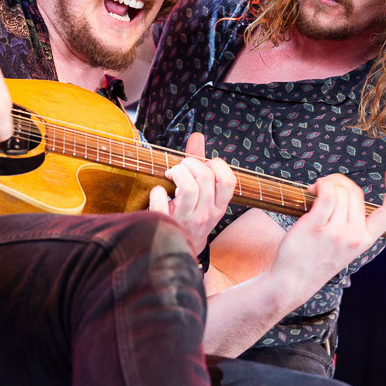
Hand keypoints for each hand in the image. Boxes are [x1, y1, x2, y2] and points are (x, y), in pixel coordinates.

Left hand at [148, 132, 235, 255]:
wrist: (178, 249)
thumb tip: (197, 136)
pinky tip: (157, 191)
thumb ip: (200, 164)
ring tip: (171, 175)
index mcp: (218, 207)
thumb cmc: (191, 216)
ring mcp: (186, 221)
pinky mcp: (166, 225)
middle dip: (190, 163)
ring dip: (176, 173)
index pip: (228, 181)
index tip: (203, 166)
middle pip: (205, 177)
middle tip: (181, 167)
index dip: (215, 165)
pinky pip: (161, 203)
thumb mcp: (202, 195)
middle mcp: (206, 215)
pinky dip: (157, 192)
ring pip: (188, 188)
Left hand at [270, 169, 385, 307]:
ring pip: (339, 191)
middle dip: (339, 181)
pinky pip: (326, 193)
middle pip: (355, 192)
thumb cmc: (314, 261)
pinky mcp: (316, 227)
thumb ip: (351, 225)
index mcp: (365, 240)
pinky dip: (321, 185)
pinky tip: (312, 190)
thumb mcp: (343, 248)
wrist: (292, 283)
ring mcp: (336, 232)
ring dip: (326, 183)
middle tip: (323, 187)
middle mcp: (355, 236)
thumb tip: (342, 190)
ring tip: (314, 191)